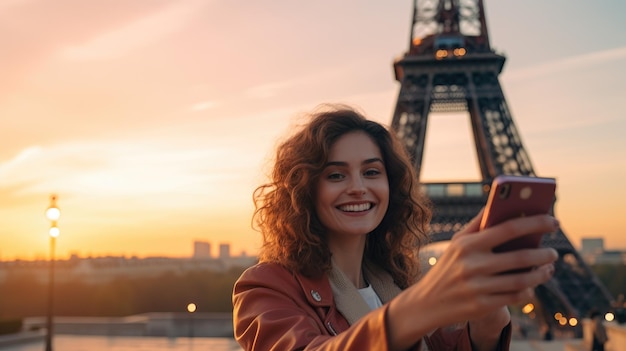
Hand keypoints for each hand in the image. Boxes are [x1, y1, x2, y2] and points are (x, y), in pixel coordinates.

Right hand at [387, 209, 558, 350]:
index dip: (535, 223)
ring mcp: (477, 287)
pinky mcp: (481, 306)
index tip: (553, 221)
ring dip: (541, 274)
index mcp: (467, 244)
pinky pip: (514, 298)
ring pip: (522, 281)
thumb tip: (501, 203)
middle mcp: (472, 265)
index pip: (508, 229)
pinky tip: (533, 286)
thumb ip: (478, 224)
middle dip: (543, 254)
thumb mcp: (457, 243)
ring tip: (548, 269)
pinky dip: (528, 292)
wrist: (427, 302)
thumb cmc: (449, 266)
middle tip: (553, 252)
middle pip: (520, 257)